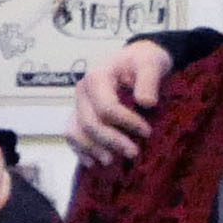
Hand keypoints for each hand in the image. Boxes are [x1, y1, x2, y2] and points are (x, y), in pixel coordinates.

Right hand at [66, 40, 178, 165]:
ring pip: (76, 132)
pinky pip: (72, 134)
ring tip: (111, 161)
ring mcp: (78, 104)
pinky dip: (80, 150)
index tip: (147, 131)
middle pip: (90, 123)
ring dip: (92, 149)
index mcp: (97, 77)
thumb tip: (146, 102)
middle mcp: (83, 91)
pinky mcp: (79, 114)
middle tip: (134, 152)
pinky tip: (92, 162)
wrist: (134, 60)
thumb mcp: (151, 63)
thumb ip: (149, 80)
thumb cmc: (142, 61)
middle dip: (111, 140)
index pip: (106, 107)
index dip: (126, 123)